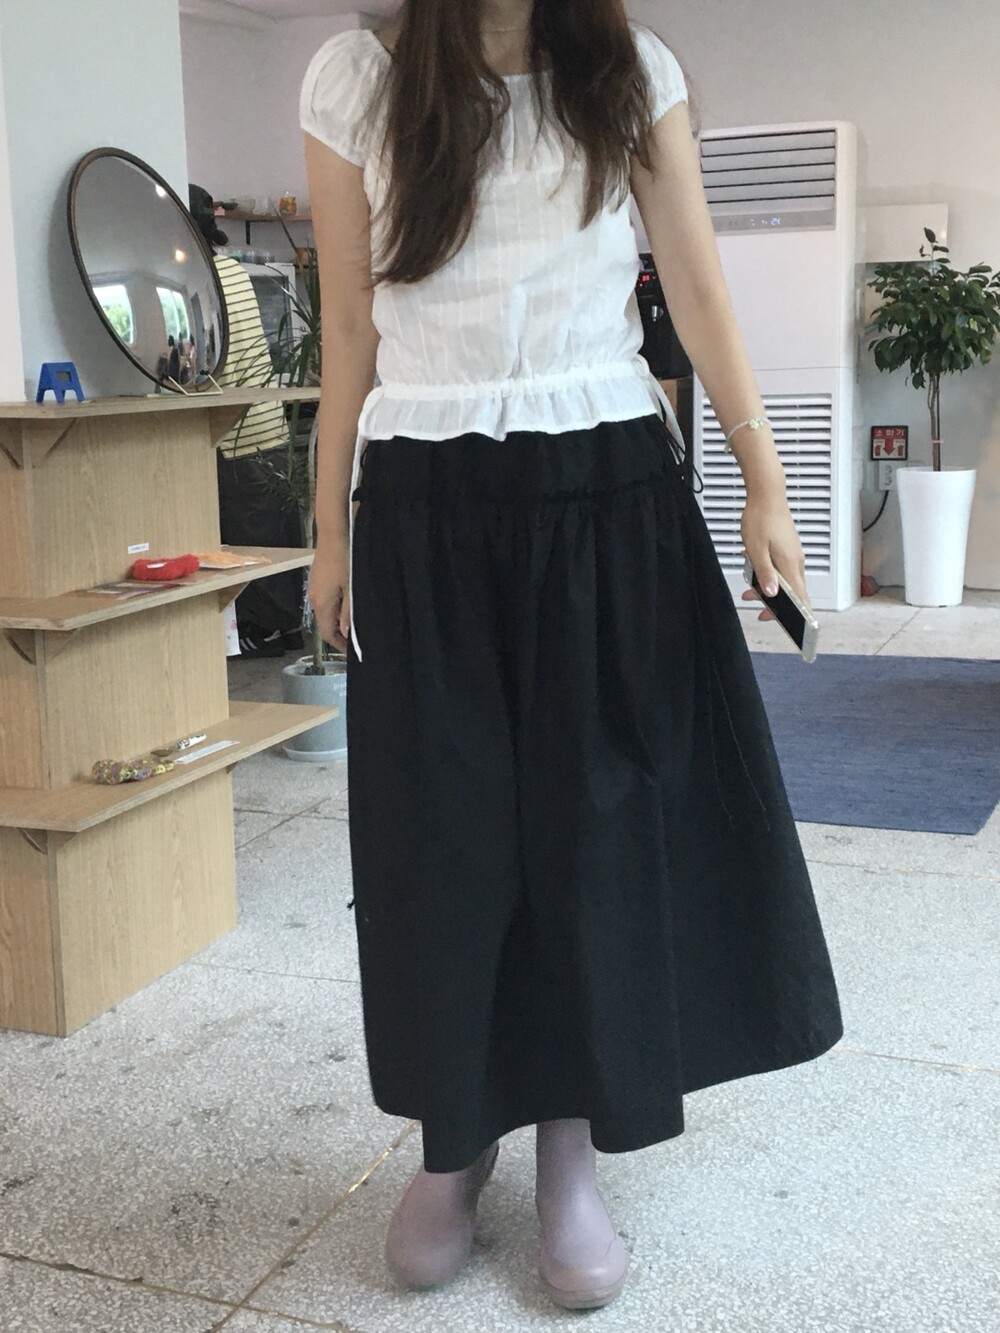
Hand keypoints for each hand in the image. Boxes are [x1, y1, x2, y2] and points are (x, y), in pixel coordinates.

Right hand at [307, 536, 349, 652]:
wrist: (333, 536)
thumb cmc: (345, 561)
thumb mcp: (351, 589)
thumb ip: (348, 612)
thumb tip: (346, 633)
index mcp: (322, 604)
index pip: (327, 634)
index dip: (338, 645)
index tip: (350, 652)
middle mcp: (314, 600)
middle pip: (324, 625)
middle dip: (338, 636)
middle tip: (354, 641)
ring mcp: (313, 590)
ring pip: (324, 614)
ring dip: (336, 623)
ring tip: (352, 626)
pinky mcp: (316, 582)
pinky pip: (323, 603)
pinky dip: (333, 611)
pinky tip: (345, 608)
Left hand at [740, 495, 809, 621]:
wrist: (766, 495)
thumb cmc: (761, 518)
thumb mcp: (756, 551)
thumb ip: (765, 574)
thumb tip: (773, 595)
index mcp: (791, 565)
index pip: (801, 598)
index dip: (800, 616)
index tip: (796, 630)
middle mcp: (796, 562)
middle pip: (793, 592)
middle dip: (776, 605)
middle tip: (759, 611)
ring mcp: (793, 555)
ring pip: (785, 580)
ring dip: (768, 589)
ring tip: (749, 592)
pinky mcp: (787, 550)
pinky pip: (781, 569)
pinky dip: (769, 576)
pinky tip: (754, 571)